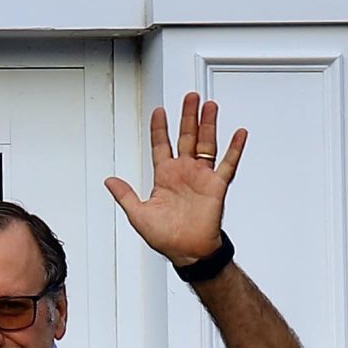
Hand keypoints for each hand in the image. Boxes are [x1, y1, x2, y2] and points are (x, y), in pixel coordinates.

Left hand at [105, 92, 245, 269]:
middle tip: (190, 97)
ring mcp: (201, 177)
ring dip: (208, 125)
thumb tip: (109, 180)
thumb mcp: (138, 214)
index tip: (159, 111)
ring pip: (205, 144)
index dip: (159, 128)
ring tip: (210, 105)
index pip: (161, 146)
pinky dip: (234, 148)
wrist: (187, 251)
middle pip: (185, 137)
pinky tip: (238, 133)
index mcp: (164, 177)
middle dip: (187, 116)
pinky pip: (227, 164)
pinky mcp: (217, 185)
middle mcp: (184, 172)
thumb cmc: (165, 236)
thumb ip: (125, 195)